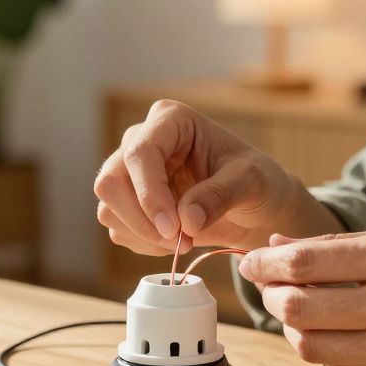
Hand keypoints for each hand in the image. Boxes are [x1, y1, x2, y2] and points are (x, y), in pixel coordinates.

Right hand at [94, 99, 339, 254]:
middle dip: (142, 220)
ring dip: (144, 235)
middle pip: (110, 182)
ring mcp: (130, 173)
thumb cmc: (257, 182)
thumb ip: (220, 195)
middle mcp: (142, 141)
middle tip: (180, 242)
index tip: (175, 229)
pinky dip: (144, 244)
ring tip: (185, 241)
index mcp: (170, 121)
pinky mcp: (128, 203)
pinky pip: (118, 229)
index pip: (139, 154)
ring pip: (108, 208)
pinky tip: (174, 241)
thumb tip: (186, 220)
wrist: (255, 207)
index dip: (150, 194)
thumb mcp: (251, 182)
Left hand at [238, 226, 365, 365]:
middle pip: (298, 307)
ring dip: (294, 329)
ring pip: (312, 346)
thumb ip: (345, 246)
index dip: (265, 264)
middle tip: (270, 289)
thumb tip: (280, 247)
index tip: (251, 262)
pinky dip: (327, 356)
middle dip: (271, 296)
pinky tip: (335, 339)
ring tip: (301, 314)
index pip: (304, 262)